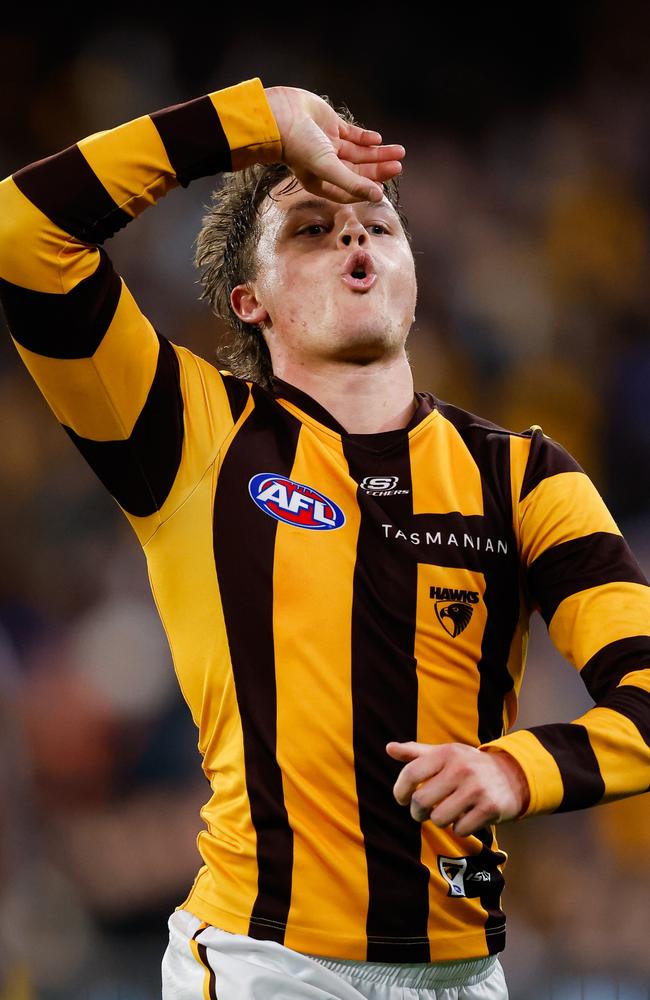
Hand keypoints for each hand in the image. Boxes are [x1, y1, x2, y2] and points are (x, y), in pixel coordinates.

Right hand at [265, 85, 404, 204]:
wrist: (279, 116)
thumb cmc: (298, 146)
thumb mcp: (328, 168)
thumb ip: (353, 182)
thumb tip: (378, 196)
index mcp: (321, 181)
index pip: (350, 191)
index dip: (367, 190)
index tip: (384, 188)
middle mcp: (326, 165)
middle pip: (359, 170)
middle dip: (378, 169)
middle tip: (399, 166)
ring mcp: (329, 144)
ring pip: (359, 152)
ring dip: (378, 153)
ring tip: (399, 152)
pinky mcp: (330, 125)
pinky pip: (352, 134)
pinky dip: (365, 137)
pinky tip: (378, 139)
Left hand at [386, 741, 529, 836]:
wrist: (513, 775)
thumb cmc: (469, 766)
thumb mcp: (445, 754)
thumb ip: (416, 753)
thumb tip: (388, 748)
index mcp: (446, 753)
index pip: (411, 773)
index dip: (400, 790)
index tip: (402, 799)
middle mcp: (461, 768)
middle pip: (421, 801)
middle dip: (418, 812)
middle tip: (423, 812)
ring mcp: (476, 788)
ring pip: (439, 819)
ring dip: (440, 820)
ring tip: (448, 812)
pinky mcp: (490, 808)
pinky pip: (460, 829)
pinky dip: (460, 827)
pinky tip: (467, 816)